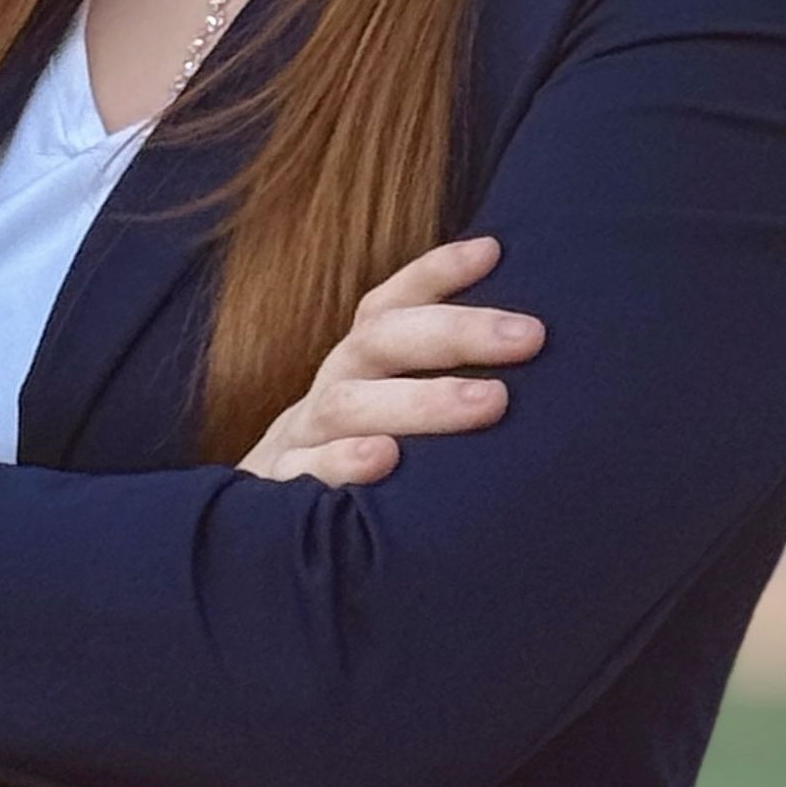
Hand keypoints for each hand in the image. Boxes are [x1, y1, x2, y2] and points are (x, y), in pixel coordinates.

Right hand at [238, 234, 542, 485]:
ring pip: (350, 404)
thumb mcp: (386, 416)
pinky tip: (383, 460)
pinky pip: (307, 471)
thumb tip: (529, 348)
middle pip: (383, 341)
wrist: (256, 535)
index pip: (390, 305)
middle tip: (529, 336)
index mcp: (358, 367)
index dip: (437, 272)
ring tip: (490, 401)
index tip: (492, 251)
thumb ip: (436, 384)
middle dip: (457, 333)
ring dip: (421, 400)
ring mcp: (303, 438)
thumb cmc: (357, 468)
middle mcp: (333, 390)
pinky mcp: (281, 491)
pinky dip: (343, 462)